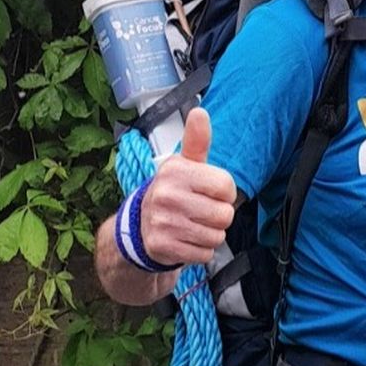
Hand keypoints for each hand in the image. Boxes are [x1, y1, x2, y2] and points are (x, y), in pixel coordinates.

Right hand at [139, 107, 236, 265]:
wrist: (138, 227)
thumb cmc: (172, 192)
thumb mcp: (184, 165)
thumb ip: (197, 141)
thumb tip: (200, 112)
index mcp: (176, 171)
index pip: (227, 187)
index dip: (225, 193)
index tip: (211, 192)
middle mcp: (167, 194)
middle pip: (225, 214)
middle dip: (219, 216)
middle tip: (200, 211)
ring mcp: (163, 222)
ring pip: (216, 236)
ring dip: (210, 234)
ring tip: (192, 225)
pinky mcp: (162, 246)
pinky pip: (204, 253)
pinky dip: (200, 250)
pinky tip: (186, 239)